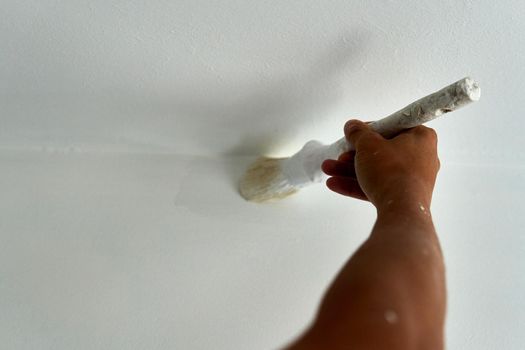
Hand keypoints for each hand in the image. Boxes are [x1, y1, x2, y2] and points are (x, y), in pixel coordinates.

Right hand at [321, 119, 439, 209]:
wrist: (401, 210)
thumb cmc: (392, 173)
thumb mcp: (367, 144)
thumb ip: (358, 132)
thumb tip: (353, 126)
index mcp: (421, 137)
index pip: (392, 127)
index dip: (370, 130)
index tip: (356, 134)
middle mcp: (422, 157)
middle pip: (382, 151)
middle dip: (354, 154)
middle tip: (340, 154)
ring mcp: (413, 179)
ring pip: (377, 170)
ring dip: (350, 170)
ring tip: (329, 169)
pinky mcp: (404, 196)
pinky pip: (379, 186)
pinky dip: (358, 184)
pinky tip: (336, 183)